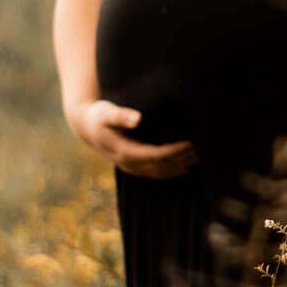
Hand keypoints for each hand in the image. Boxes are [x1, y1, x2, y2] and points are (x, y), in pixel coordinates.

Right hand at [68, 99, 196, 177]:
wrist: (86, 126)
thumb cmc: (99, 115)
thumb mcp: (107, 112)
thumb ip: (122, 115)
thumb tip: (137, 118)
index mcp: (124, 151)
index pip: (155, 156)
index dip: (173, 152)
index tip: (188, 145)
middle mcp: (128, 163)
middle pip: (159, 166)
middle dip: (180, 160)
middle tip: (199, 151)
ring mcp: (130, 167)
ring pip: (158, 173)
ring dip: (177, 167)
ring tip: (196, 159)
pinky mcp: (132, 166)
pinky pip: (154, 173)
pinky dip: (169, 172)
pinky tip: (182, 169)